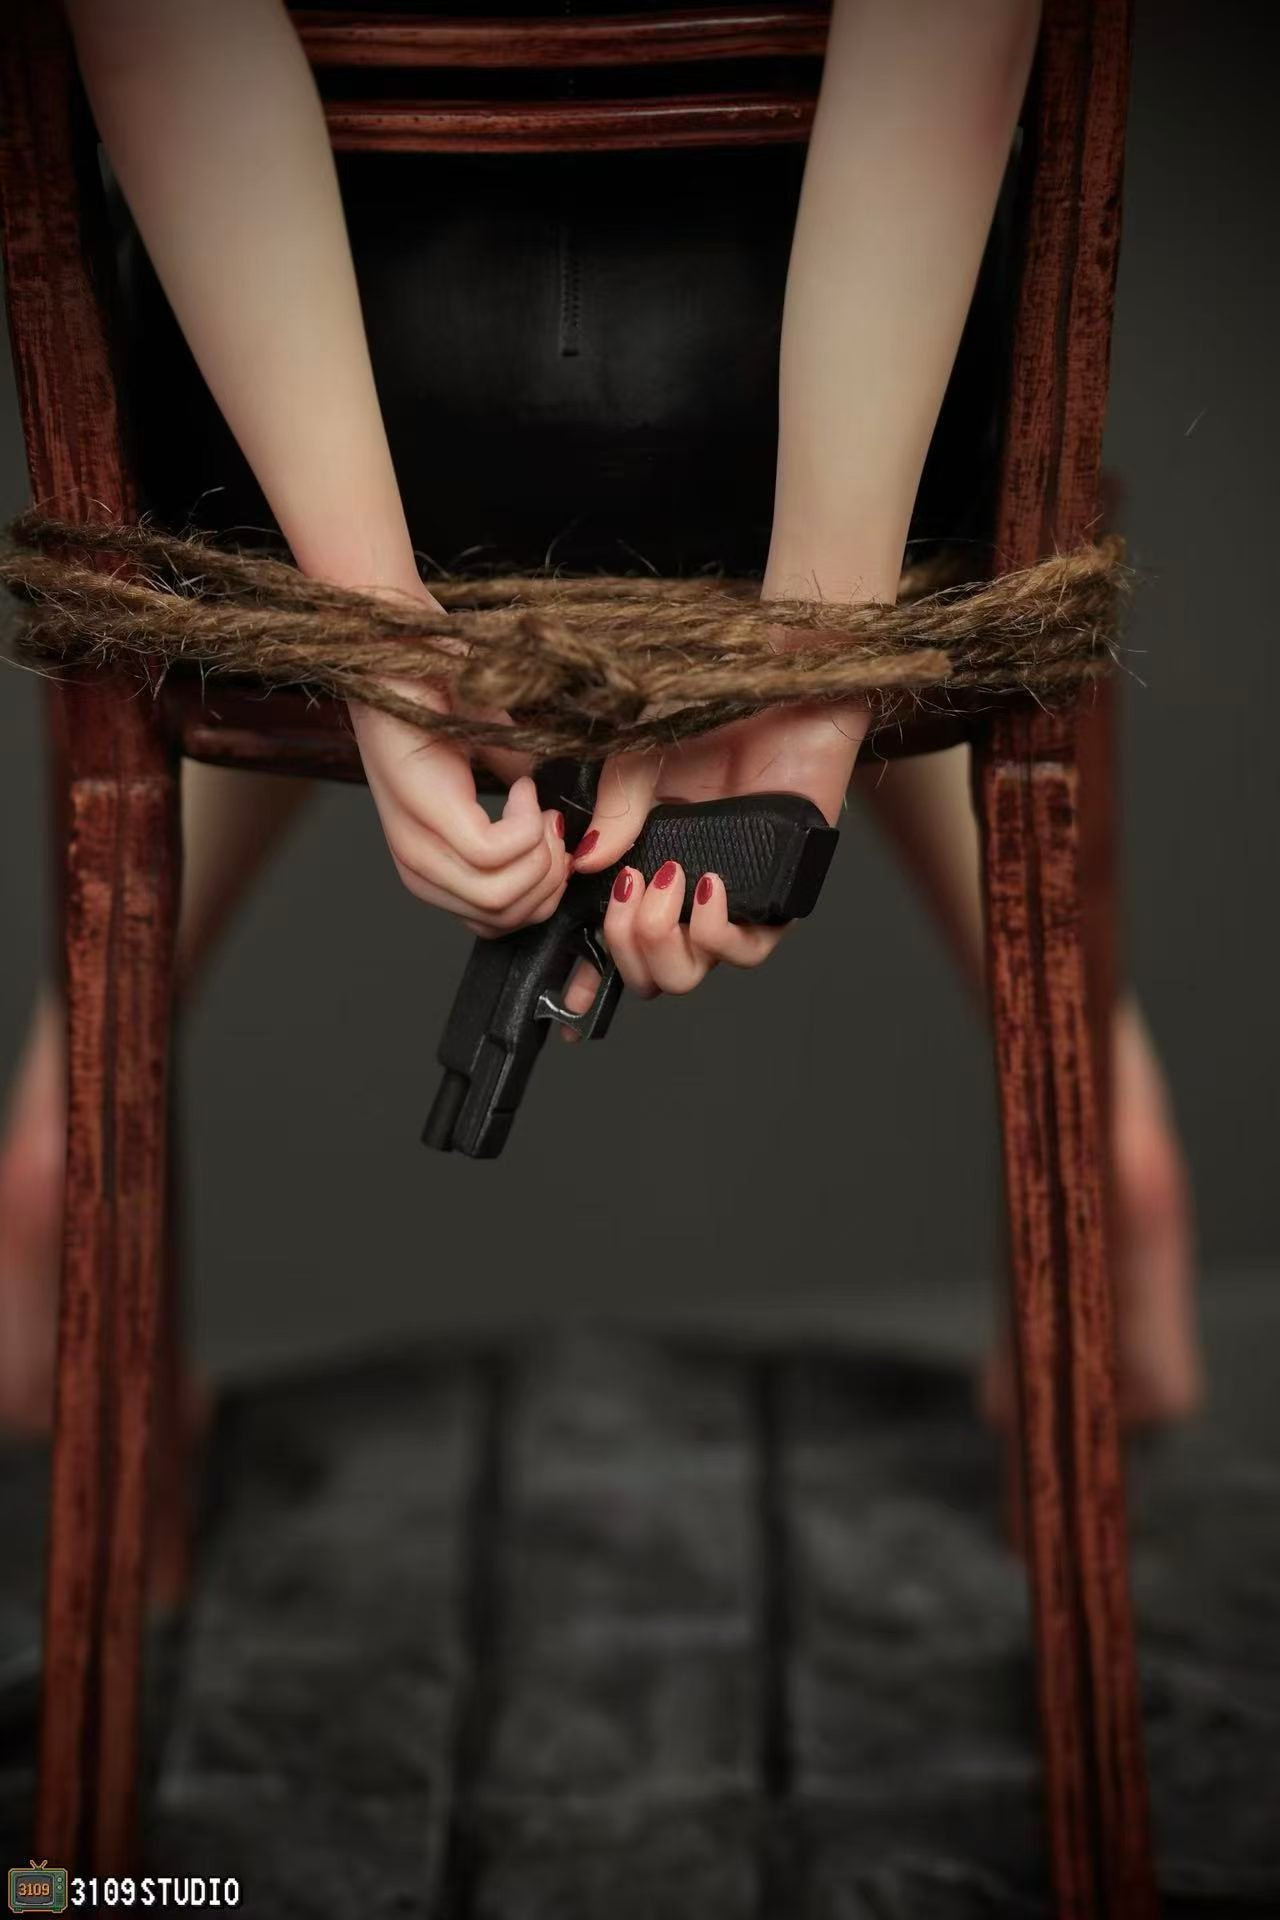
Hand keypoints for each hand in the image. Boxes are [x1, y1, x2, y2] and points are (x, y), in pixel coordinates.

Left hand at [349, 583, 570, 937]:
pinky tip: (522, 786)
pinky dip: (526, 822)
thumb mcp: (500, 763)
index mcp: (431, 862)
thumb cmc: (445, 695)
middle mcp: (418, 864)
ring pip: (501, 896)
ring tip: (536, 802)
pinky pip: (497, 854)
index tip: (556, 836)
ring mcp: (417, 842)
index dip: (540, 893)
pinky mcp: (426, 812)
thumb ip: (530, 805)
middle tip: (553, 823)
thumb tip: (576, 831)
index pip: (493, 925)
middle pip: (502, 919)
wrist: (399, 647)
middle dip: (550, 879)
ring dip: (541, 851)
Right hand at [557, 696, 868, 1028]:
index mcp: (645, 870)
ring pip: (688, 975)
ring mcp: (730, 901)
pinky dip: (713, 931)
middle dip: (624, 948)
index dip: (588, 976)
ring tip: (663, 883)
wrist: (777, 689)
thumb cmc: (709, 712)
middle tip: (628, 890)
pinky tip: (705, 883)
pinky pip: (744, 952)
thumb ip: (614, 810)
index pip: (614, 943)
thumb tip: (584, 862)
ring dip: (659, 941)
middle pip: (648, 976)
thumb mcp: (639, 756)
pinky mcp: (778, 895)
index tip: (568, 987)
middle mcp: (685, 897)